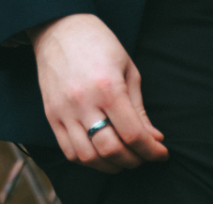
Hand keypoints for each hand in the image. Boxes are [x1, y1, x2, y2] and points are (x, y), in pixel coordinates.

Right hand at [31, 14, 167, 171]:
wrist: (61, 29)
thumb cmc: (100, 46)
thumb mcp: (128, 71)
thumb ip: (139, 110)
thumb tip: (154, 139)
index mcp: (108, 88)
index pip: (133, 134)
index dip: (151, 151)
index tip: (161, 153)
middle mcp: (83, 102)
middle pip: (111, 150)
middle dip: (134, 160)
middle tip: (143, 156)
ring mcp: (64, 111)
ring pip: (88, 157)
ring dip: (110, 165)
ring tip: (123, 158)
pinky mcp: (51, 115)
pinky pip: (69, 151)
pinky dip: (88, 160)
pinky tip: (101, 154)